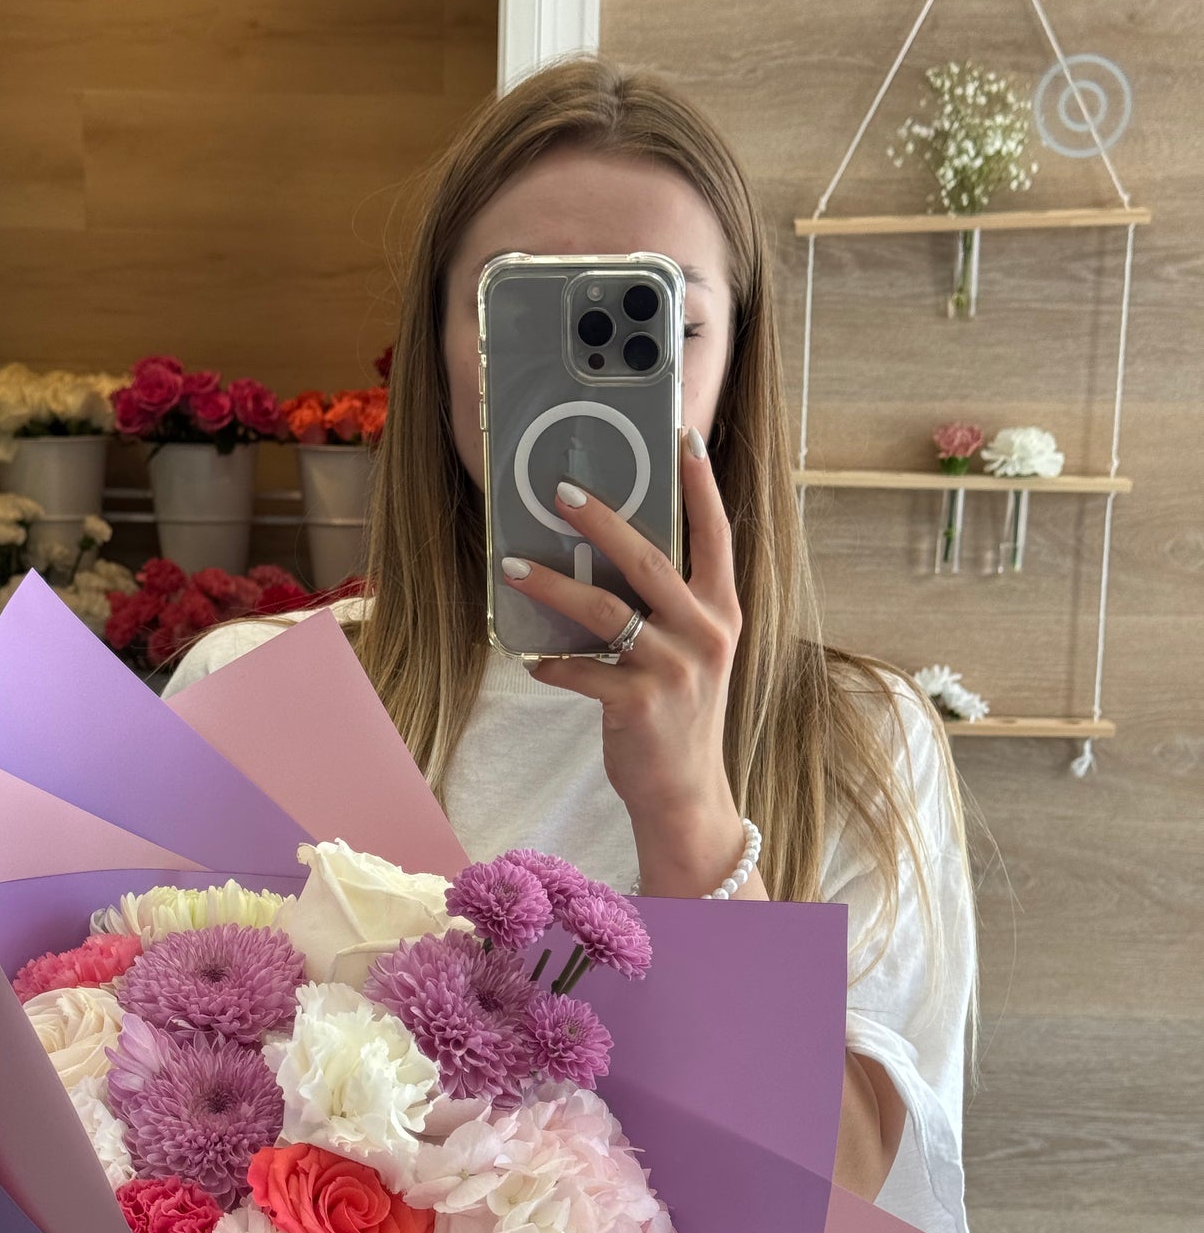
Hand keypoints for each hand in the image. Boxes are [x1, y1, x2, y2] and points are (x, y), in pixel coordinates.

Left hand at [501, 426, 744, 884]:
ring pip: (603, 609)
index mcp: (721, 611)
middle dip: (600, 519)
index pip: (716, 534)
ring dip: (551, 584)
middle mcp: (705, 633)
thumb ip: (670, 608)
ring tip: (511, 565)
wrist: (687, 795)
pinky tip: (532, 661)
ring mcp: (674, 669)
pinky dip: (551, 664)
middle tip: (560, 490)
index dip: (700, 485)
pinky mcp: (639, 704)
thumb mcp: (693, 654)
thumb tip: (612, 558)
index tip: (683, 437)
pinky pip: (581, 671)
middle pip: (648, 558)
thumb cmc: (681, 716)